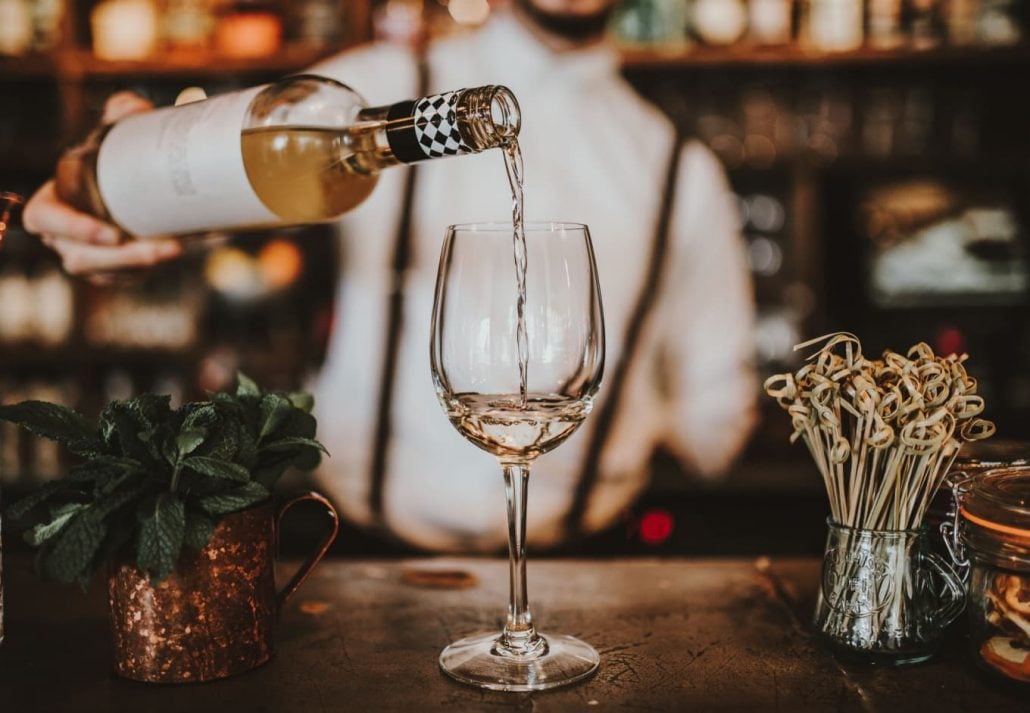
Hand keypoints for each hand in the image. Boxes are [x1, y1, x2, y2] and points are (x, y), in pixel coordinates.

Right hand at [23, 92, 183, 279]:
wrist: (135, 187)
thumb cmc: (114, 158)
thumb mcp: (115, 133)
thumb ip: (124, 114)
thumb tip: (138, 108)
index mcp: (50, 202)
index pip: (43, 219)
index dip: (73, 228)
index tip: (112, 232)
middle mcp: (61, 236)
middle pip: (80, 257)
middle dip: (122, 257)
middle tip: (160, 247)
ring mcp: (86, 257)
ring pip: (106, 272)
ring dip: (141, 265)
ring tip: (176, 248)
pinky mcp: (111, 271)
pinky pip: (125, 278)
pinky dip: (150, 269)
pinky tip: (175, 251)